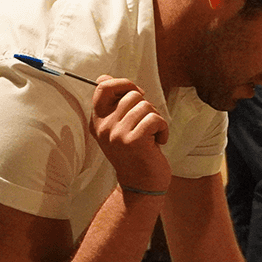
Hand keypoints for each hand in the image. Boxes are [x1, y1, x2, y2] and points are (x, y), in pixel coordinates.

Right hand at [90, 77, 170, 191]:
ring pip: (145, 105)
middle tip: (146, 126)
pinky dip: (163, 129)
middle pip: (131, 94)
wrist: (141, 184)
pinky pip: (155, 119)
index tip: (137, 94)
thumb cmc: (136, 152)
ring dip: (156, 119)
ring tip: (152, 136)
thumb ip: (113, 104)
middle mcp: (103, 127)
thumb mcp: (119, 127)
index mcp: (98, 121)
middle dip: (147, 106)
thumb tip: (105, 77)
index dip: (124, 84)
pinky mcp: (132, 141)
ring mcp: (116, 134)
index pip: (103, 87)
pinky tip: (159, 142)